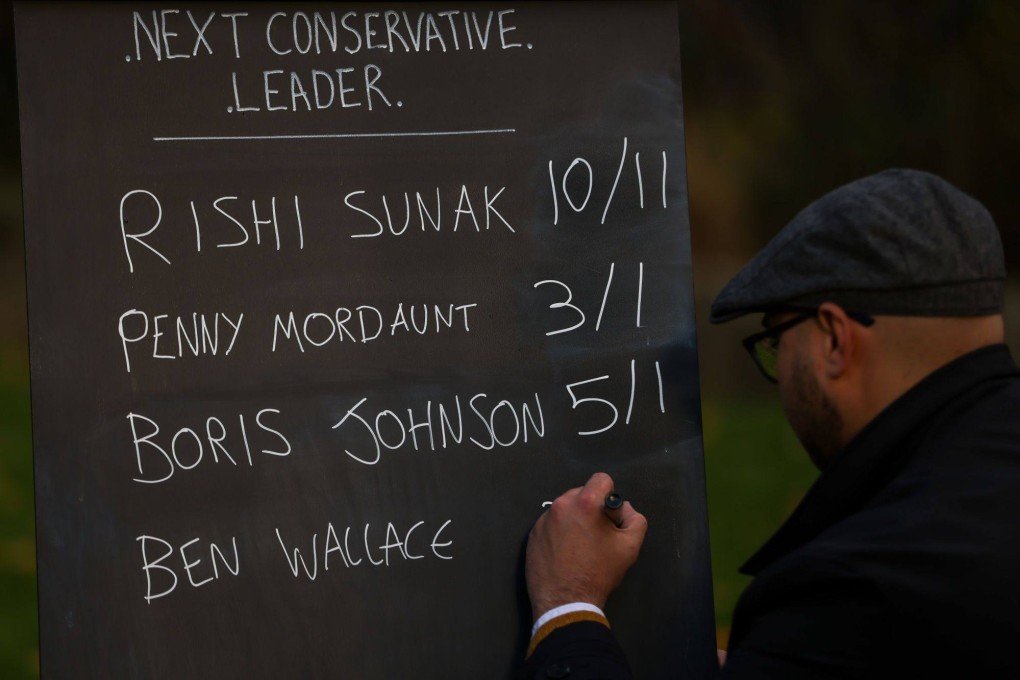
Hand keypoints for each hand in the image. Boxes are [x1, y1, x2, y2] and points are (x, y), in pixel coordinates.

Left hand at [525, 472, 647, 620]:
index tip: (610, 516)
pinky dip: (559, 532)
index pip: (601, 479)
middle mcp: (560, 504)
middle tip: (597, 534)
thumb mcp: (630, 546)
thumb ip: (635, 519)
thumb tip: (624, 508)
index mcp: (584, 503)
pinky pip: (551, 523)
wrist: (565, 602)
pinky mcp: (532, 534)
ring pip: (565, 509)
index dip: (610, 495)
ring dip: (574, 519)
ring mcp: (543, 519)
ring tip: (580, 547)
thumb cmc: (599, 572)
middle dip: (591, 508)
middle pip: (582, 493)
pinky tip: (565, 554)